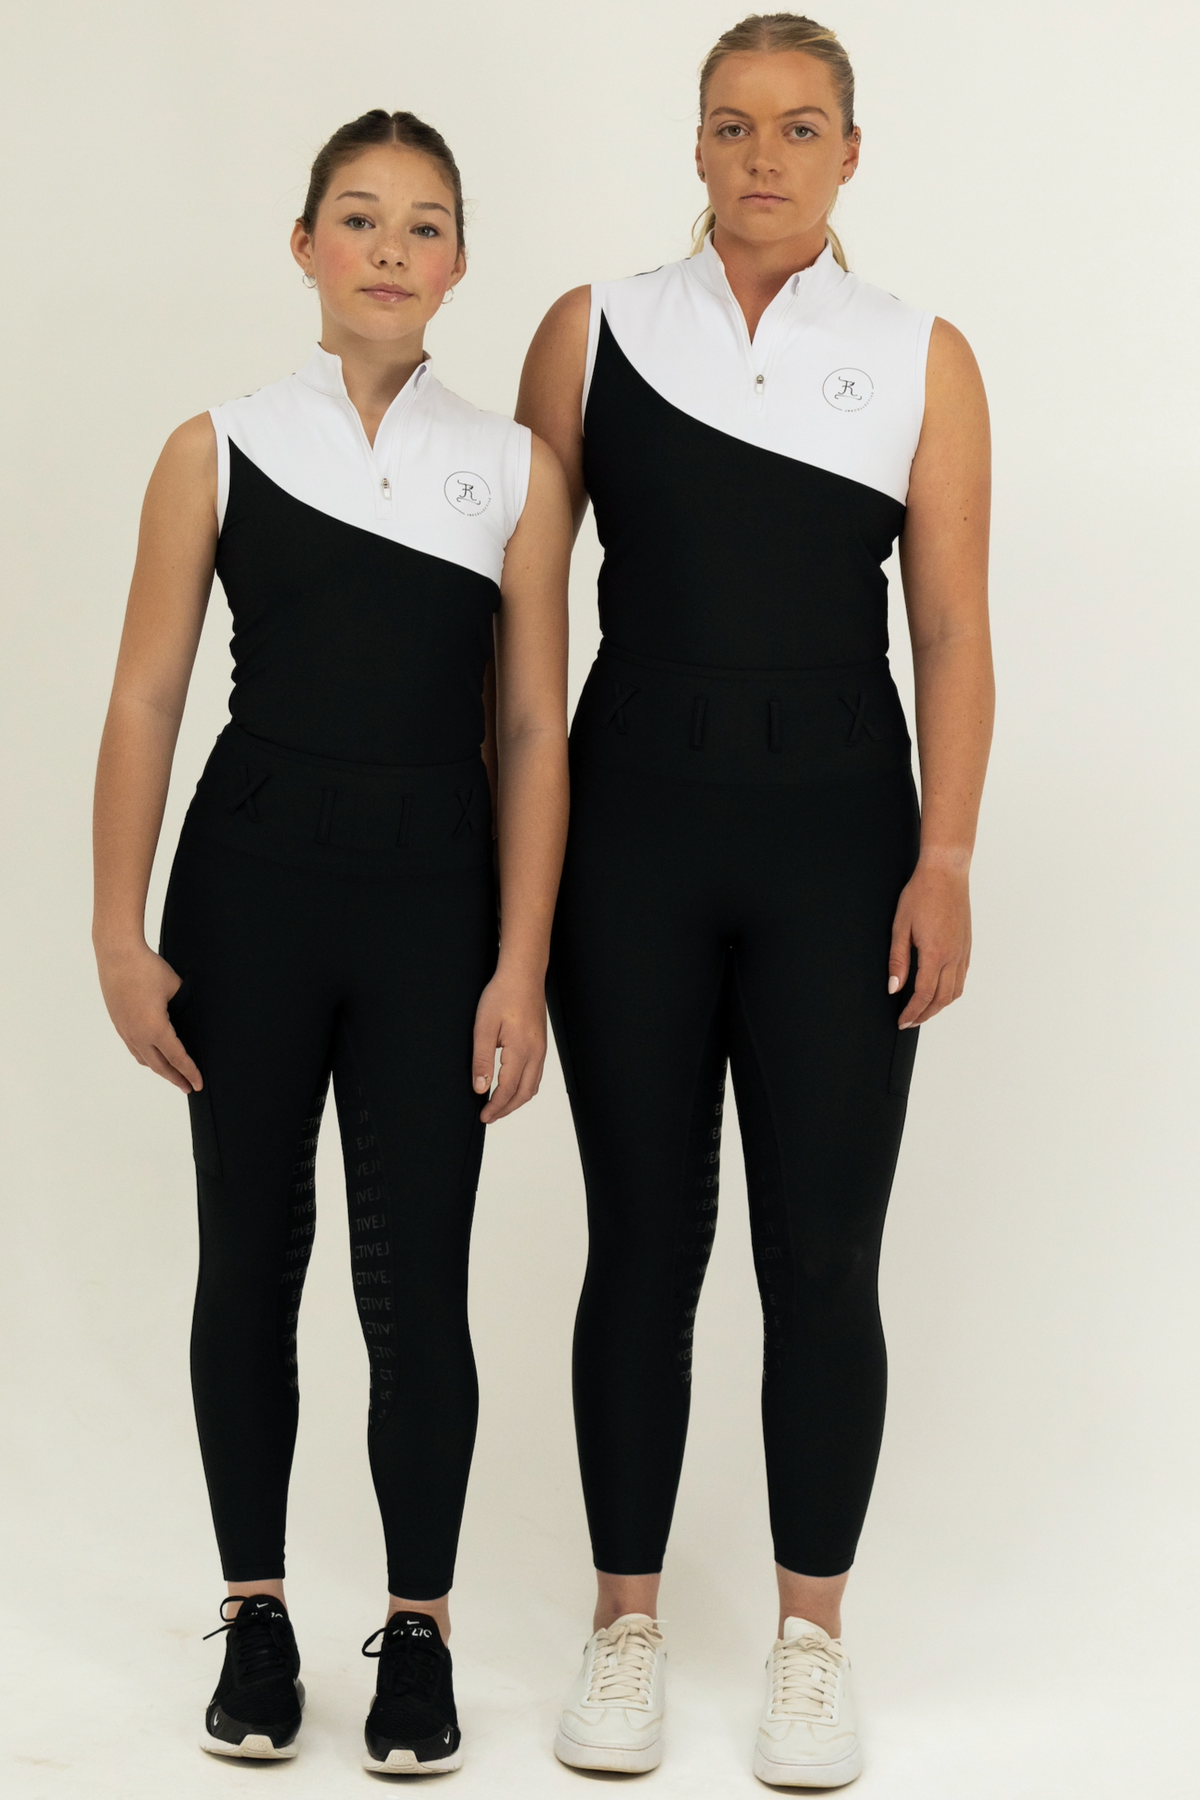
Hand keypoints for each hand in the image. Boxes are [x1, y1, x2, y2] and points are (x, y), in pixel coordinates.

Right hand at [95, 941, 202, 1092]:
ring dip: (159, 1070)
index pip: (177, 1058)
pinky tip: (152, 1056)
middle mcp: (137, 1034)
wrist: (117, 954)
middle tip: (189, 1087)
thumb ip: (186, 1006)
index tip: (198, 1084)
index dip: (190, 1072)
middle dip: (176, 1078)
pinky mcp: (118, 1023)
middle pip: (159, 1066)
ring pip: (144, 1059)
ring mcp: (125, 1030)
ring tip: (172, 1076)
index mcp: (154, 1028)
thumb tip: (194, 1017)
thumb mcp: (176, 988)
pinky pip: (134, 1048)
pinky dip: (146, 1058)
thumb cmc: (147, 968)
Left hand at [472, 968, 547, 1121]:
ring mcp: (541, 1049)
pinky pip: (536, 1075)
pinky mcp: (540, 1044)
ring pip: (532, 1086)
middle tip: (489, 1117)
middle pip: (524, 1093)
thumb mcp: (483, 1027)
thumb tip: (480, 1088)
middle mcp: (536, 1053)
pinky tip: (512, 1087)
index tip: (483, 1116)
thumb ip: (482, 1060)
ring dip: (516, 1101)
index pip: (508, 1089)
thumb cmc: (502, 996)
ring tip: (499, 1107)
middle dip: (506, 1109)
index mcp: (521, 1050)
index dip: (495, 1106)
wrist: (523, 975)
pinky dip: (524, 1088)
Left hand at [888, 853, 971, 1028]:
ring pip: (955, 991)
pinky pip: (962, 978)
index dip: (912, 1012)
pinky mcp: (967, 946)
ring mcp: (963, 952)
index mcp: (935, 953)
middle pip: (941, 998)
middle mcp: (953, 957)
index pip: (923, 995)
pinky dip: (950, 992)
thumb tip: (894, 988)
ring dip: (939, 1006)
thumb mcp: (900, 927)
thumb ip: (898, 960)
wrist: (946, 874)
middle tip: (909, 1021)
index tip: (901, 1020)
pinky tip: (938, 991)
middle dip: (925, 1014)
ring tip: (923, 1010)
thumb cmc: (921, 895)